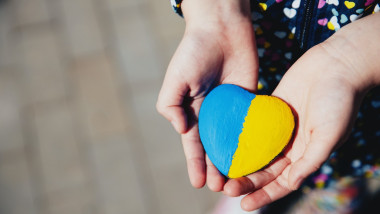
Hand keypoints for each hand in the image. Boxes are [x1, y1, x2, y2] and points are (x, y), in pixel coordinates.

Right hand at [156, 0, 258, 190]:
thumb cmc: (194, 52)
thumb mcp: (175, 79)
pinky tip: (257, 157)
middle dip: (215, 167)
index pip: (193, 143)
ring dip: (234, 160)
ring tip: (239, 180)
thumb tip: (180, 130)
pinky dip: (253, 141)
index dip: (195, 163)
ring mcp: (230, 109)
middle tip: (222, 188)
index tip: (199, 183)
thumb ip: (170, 105)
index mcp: (191, 111)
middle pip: (213, 146)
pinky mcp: (248, 101)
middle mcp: (211, 114)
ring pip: (233, 140)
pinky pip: (250, 124)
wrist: (222, 29)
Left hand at [223, 12, 379, 210]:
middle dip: (247, 180)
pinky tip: (223, 141)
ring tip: (220, 169)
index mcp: (306, 154)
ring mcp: (279, 127)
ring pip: (256, 150)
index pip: (282, 182)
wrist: (337, 65)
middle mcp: (291, 144)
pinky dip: (240, 134)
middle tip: (225, 187)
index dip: (264, 195)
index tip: (245, 205)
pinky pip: (253, 125)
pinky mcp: (270, 108)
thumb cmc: (339, 100)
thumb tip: (291, 183)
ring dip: (240, 160)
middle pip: (265, 169)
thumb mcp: (329, 134)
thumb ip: (311, 159)